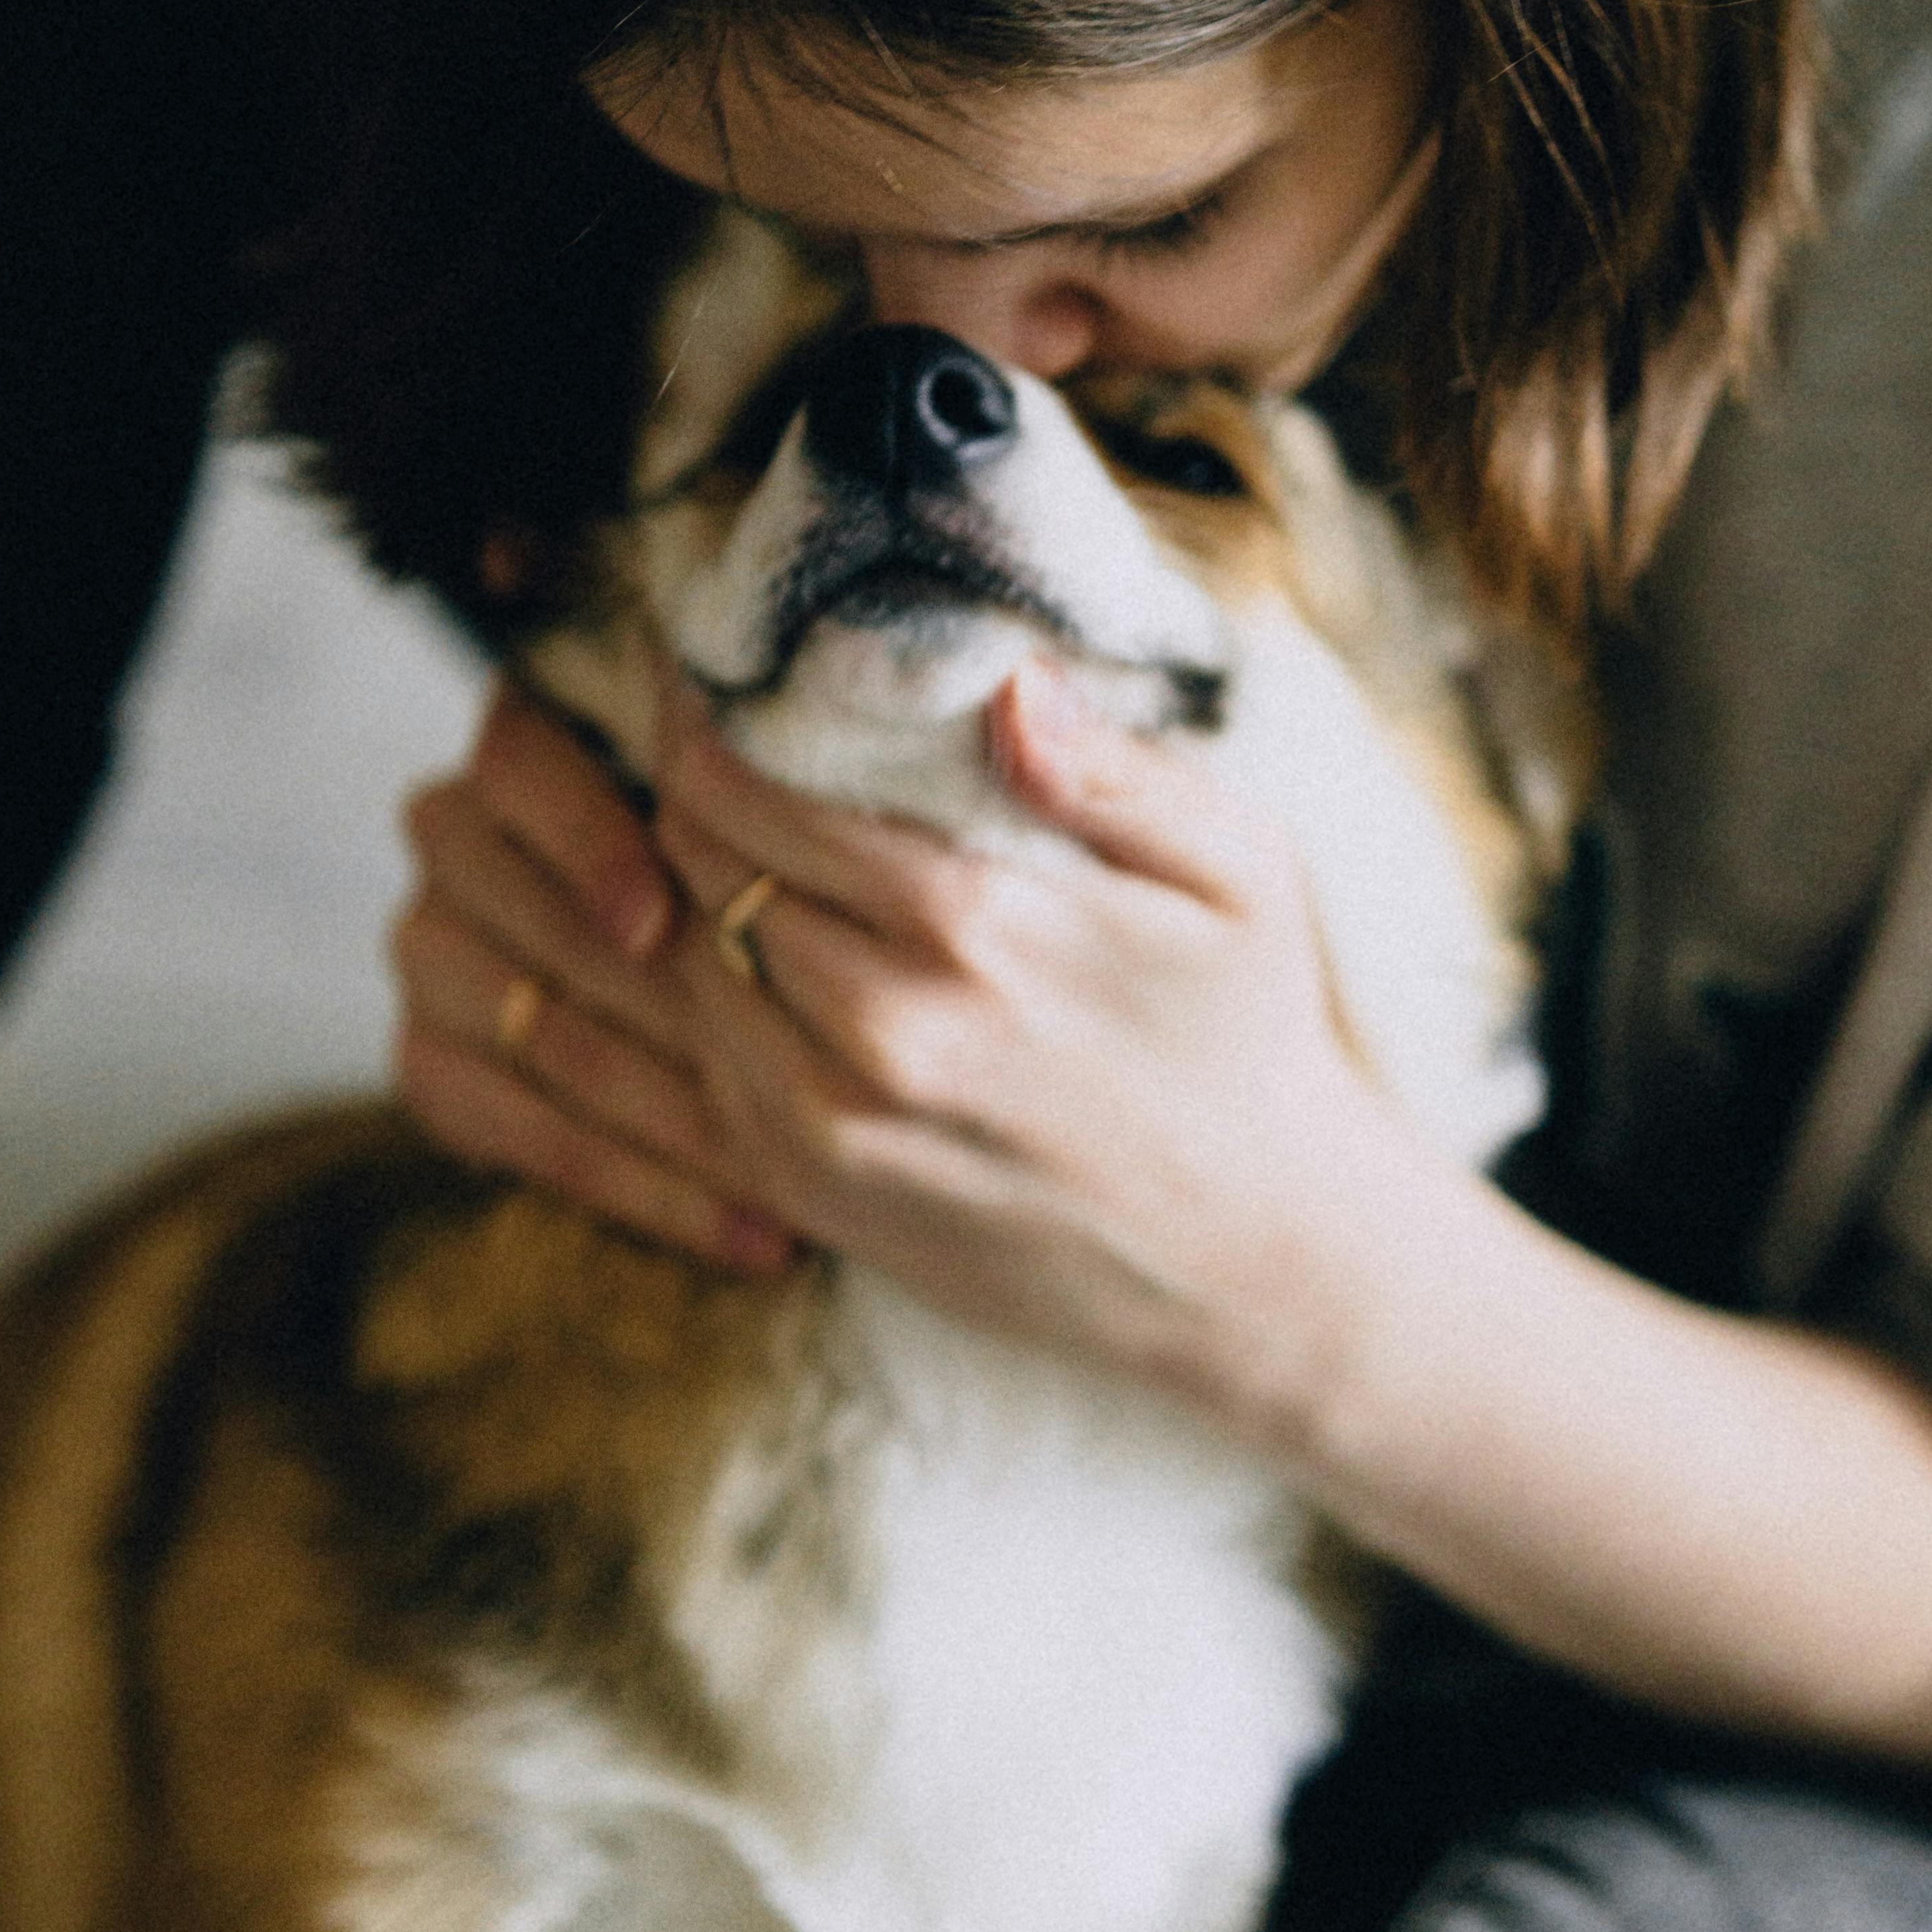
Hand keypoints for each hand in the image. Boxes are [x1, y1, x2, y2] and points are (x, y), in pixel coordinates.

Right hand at [391, 684, 795, 1272]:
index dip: (587, 845)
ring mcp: (429, 949)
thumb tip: (842, 767)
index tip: (658, 925)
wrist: (724, 1003)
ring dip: (679, 1118)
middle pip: (536, 916)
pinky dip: (648, 1191)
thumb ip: (764, 797)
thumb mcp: (762, 826)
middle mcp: (455, 831)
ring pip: (545, 1038)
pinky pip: (527, 1136)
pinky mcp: (426, 1063)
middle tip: (782, 1068)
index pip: (519, 764)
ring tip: (797, 1174)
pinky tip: (750, 1232)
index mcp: (528, 744)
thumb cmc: (773, 887)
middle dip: (669, 1005)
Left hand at [653, 659, 1438, 1439]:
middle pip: (702, 868)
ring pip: (683, 966)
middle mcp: (884, 1028)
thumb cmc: (1246, 1037)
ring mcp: (834, 1125)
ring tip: (714, 838)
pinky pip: (699, 1065)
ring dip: (684, 893)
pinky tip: (743, 953)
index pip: (757, 792)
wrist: (1248, 1260)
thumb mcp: (1239, 878)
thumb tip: (1010, 687)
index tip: (699, 671)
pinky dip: (703, 996)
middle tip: (699, 739)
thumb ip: (1116, 774)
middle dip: (688, 791)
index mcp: (974, 925)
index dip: (704, 718)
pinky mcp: (812, 1197)